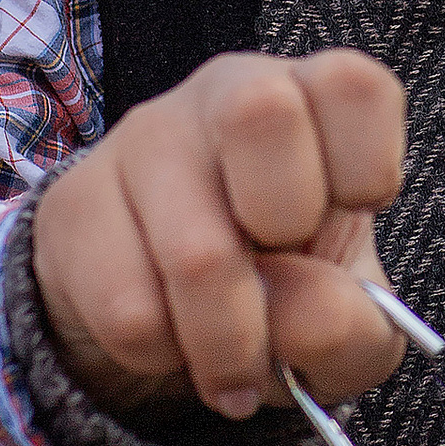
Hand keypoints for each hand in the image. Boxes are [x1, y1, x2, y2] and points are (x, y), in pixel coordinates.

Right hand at [31, 50, 407, 423]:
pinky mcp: (76, 204)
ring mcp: (144, 140)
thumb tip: (303, 316)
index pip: (353, 86)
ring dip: (228, 345)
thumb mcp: (349, 320)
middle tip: (282, 272)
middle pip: (262, 114)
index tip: (354, 213)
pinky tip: (171, 337)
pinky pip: (129, 309)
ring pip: (196, 252)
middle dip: (285, 226)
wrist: (167, 311)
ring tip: (235, 359)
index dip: (367, 166)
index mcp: (315, 98)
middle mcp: (228, 94)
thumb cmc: (283, 287)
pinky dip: (163, 355)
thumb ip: (354, 324)